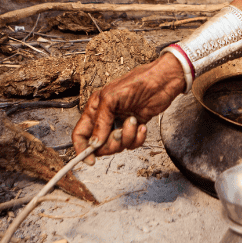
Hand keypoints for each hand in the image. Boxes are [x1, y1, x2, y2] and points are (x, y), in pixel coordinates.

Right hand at [72, 55, 186, 162]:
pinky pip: (131, 143)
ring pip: (117, 145)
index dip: (81, 148)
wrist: (162, 82)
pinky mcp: (134, 128)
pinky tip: (142, 126)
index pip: (80, 133)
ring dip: (127, 138)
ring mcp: (120, 123)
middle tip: (119, 133)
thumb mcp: (111, 99)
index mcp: (95, 108)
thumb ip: (100, 122)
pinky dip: (138, 138)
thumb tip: (94, 143)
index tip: (89, 160)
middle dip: (111, 143)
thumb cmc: (137, 82)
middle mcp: (106, 117)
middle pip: (99, 144)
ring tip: (133, 122)